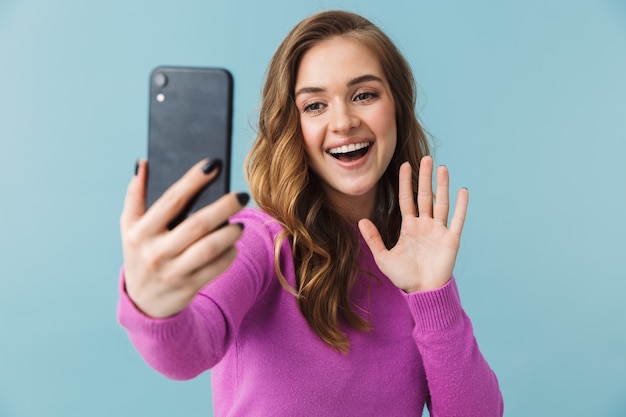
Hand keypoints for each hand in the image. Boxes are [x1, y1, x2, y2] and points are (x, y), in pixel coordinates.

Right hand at [120, 159, 247, 317]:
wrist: (143, 303)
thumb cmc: (140, 253)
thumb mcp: (129, 228)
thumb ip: (134, 195)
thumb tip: (142, 163)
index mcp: (141, 232)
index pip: (171, 200)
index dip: (193, 180)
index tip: (214, 164)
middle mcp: (156, 252)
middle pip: (197, 225)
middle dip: (223, 207)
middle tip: (241, 195)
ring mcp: (173, 272)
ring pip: (209, 248)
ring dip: (230, 233)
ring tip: (241, 224)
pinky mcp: (189, 287)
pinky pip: (216, 268)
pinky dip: (229, 254)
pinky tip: (234, 244)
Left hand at [358, 156, 467, 292]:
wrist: (422, 292)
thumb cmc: (404, 276)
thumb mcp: (383, 257)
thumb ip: (373, 239)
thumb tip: (361, 221)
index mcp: (409, 227)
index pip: (407, 199)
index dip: (406, 182)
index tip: (405, 165)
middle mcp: (425, 225)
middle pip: (425, 196)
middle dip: (425, 177)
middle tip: (427, 158)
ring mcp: (439, 231)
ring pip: (441, 203)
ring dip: (442, 186)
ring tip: (442, 168)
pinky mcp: (451, 240)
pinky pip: (457, 220)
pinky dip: (461, 206)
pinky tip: (462, 190)